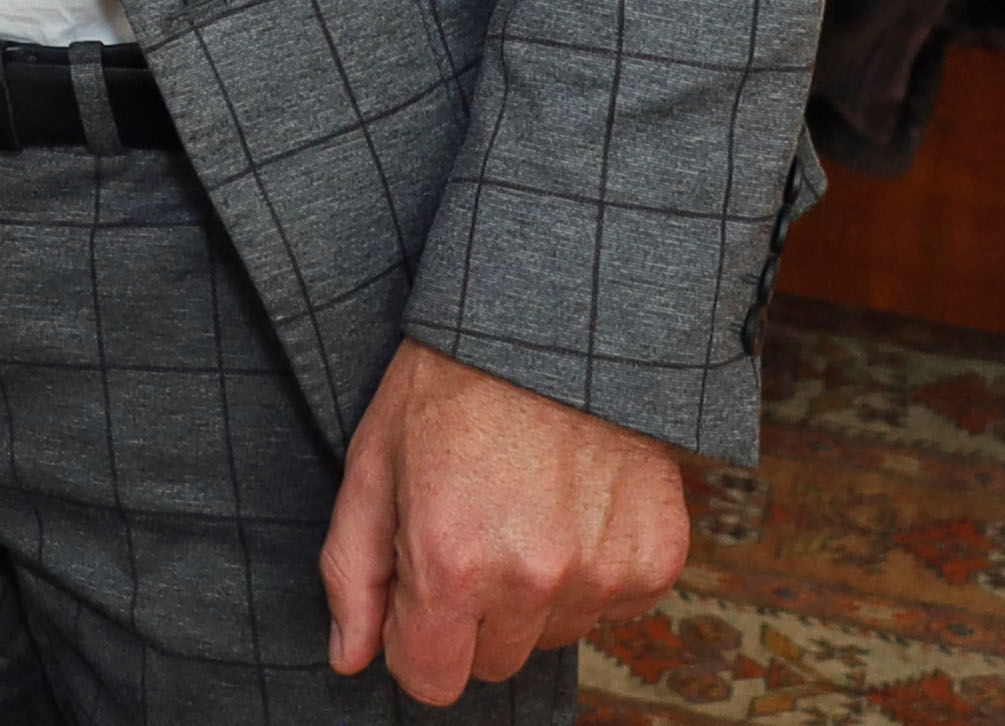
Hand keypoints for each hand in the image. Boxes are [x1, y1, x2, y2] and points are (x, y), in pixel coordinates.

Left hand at [319, 340, 688, 703]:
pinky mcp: (656, 559)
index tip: (418, 590)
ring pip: (552, 634)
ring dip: (533, 593)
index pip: (430, 680)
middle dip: (472, 614)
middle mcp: (532, 579)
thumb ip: (353, 572)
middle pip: (493, 663)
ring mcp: (602, 572)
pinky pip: (611, 605)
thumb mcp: (374, 463)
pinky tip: (572, 506)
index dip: (414, 638)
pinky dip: (590, 570)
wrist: (555, 324)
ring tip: (521, 505)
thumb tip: (348, 659)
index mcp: (451, 561)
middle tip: (471, 527)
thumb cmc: (451, 384)